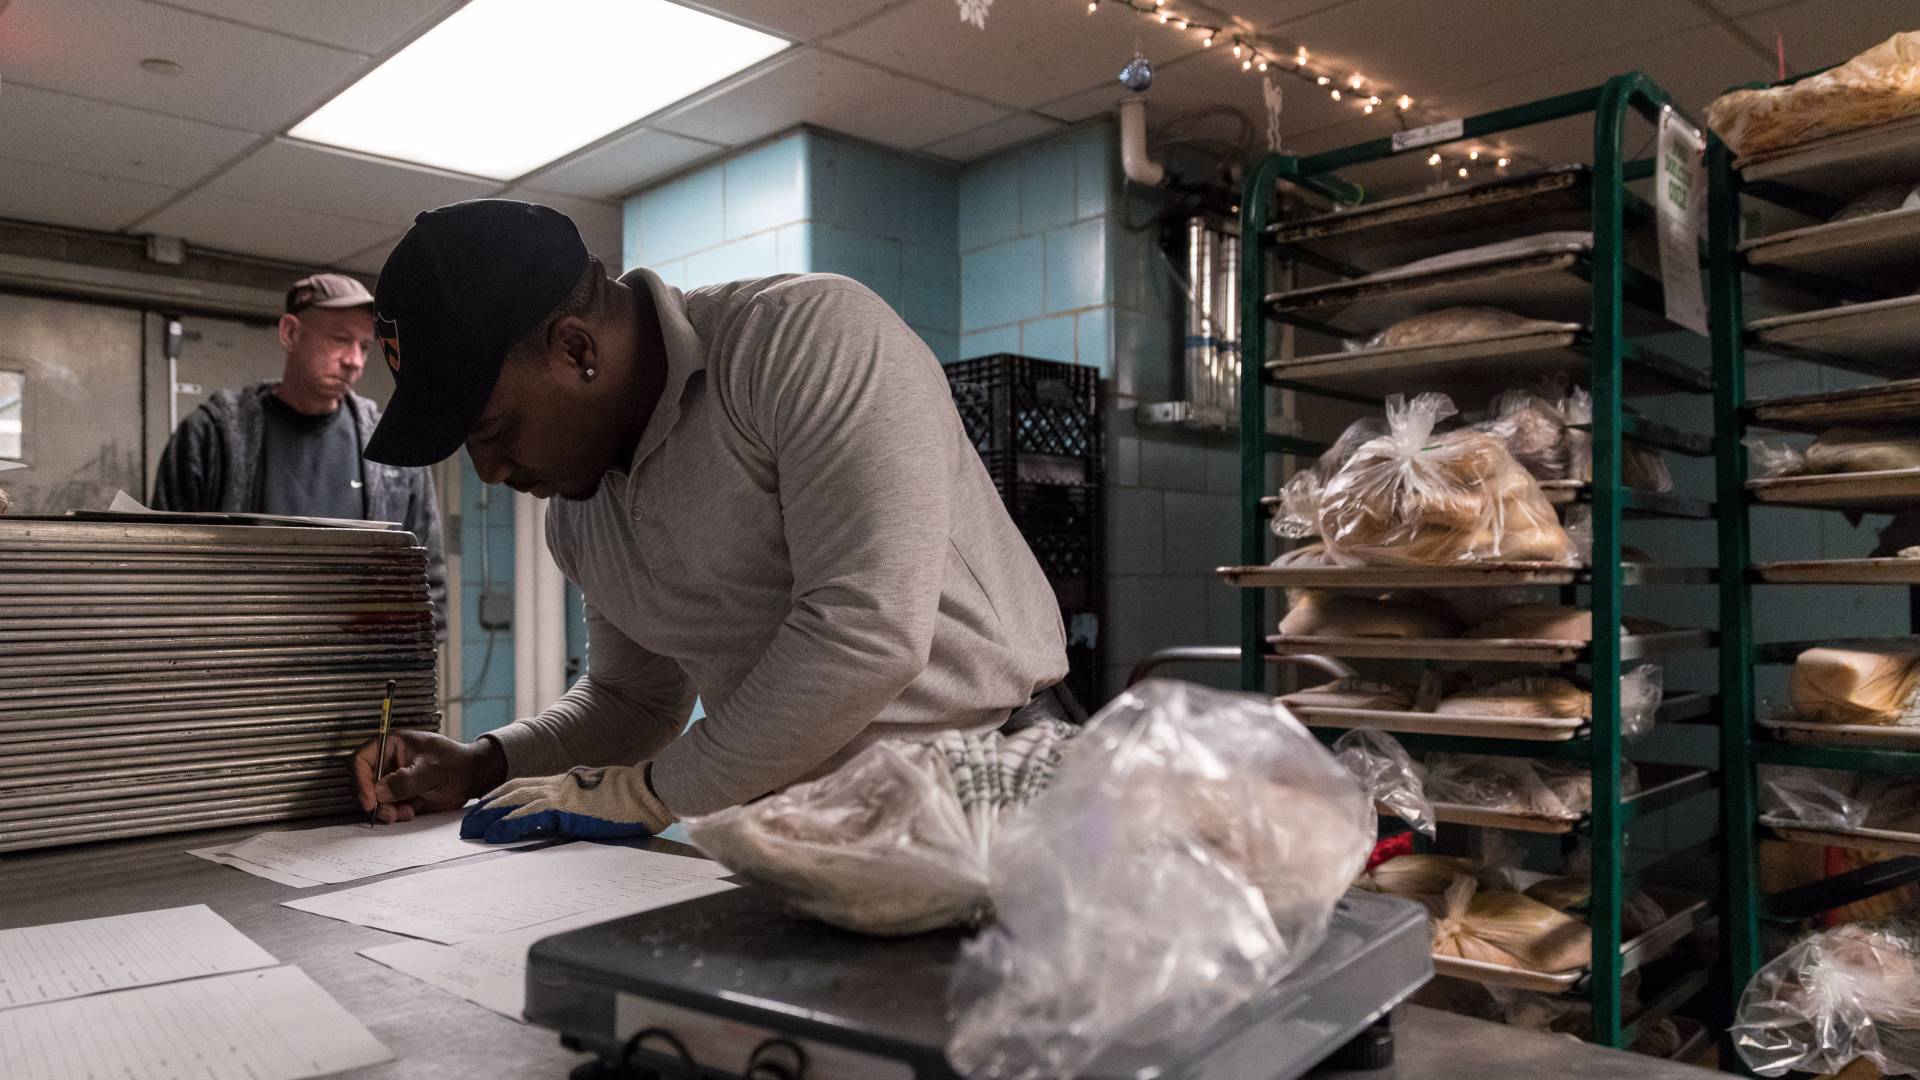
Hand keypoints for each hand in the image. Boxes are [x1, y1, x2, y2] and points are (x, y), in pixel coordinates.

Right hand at [351, 730, 505, 823]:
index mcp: (391, 745)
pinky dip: (396, 815)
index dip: (360, 780)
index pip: (361, 760)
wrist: (472, 778)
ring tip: (406, 813)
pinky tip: (412, 812)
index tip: (369, 800)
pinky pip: (388, 809)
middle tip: (388, 813)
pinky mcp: (400, 797)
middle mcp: (388, 763)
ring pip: (375, 800)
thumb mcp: (431, 769)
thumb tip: (379, 792)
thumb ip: (405, 781)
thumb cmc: (455, 763)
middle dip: (374, 801)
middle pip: (365, 784)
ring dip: (386, 810)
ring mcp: (393, 781)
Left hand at [460, 763, 672, 843]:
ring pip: (514, 803)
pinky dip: (508, 826)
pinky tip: (494, 835)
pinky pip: (529, 818)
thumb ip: (581, 804)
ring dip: (489, 817)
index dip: (499, 796)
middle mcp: (559, 785)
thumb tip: (571, 818)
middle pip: (511, 792)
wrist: (649, 792)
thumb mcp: (600, 798)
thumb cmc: (634, 799)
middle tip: (466, 822)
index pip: (523, 785)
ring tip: (471, 830)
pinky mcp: (566, 811)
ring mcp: (562, 796)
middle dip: (486, 807)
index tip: (482, 808)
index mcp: (567, 782)